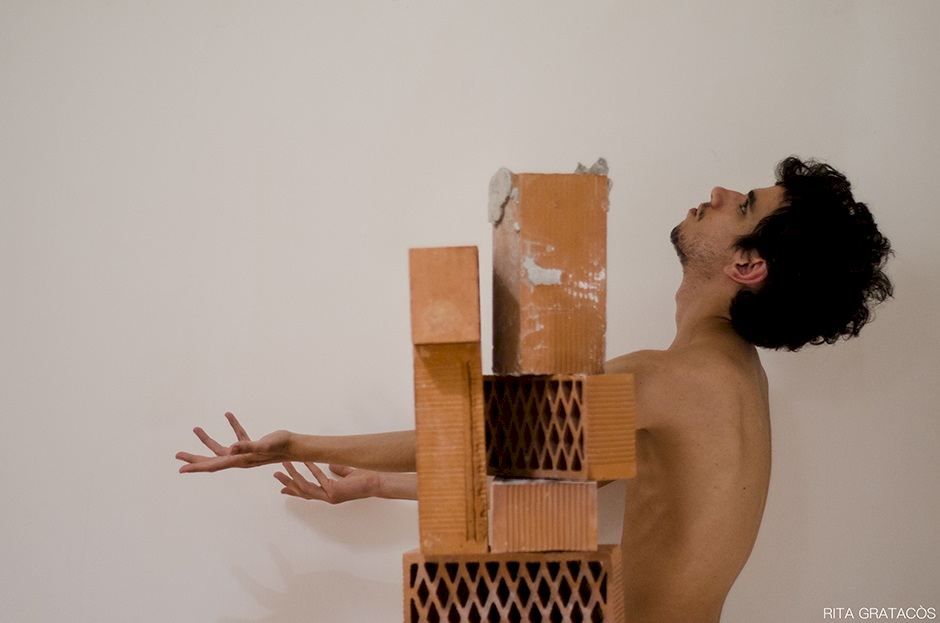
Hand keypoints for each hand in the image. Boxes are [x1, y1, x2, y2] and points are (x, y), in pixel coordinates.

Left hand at [176, 412, 292, 472]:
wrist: (294, 446)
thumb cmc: (280, 446)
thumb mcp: (264, 444)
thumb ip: (248, 446)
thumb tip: (231, 448)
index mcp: (239, 460)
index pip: (213, 465)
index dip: (197, 466)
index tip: (181, 469)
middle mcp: (238, 459)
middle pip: (211, 460)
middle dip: (194, 458)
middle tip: (177, 455)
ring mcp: (244, 453)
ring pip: (220, 448)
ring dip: (207, 439)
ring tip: (196, 429)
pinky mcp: (251, 446)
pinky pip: (238, 436)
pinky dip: (232, 426)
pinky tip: (228, 415)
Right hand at [273, 462, 379, 503]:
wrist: (378, 483)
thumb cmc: (365, 478)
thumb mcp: (348, 473)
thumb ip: (338, 471)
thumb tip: (330, 465)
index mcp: (329, 494)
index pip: (307, 493)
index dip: (293, 492)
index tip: (281, 489)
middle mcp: (327, 497)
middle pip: (302, 492)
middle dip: (288, 483)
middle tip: (276, 474)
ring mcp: (330, 496)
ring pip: (305, 488)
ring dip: (294, 476)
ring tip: (285, 465)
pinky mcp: (335, 493)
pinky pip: (319, 480)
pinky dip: (311, 469)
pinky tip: (305, 461)